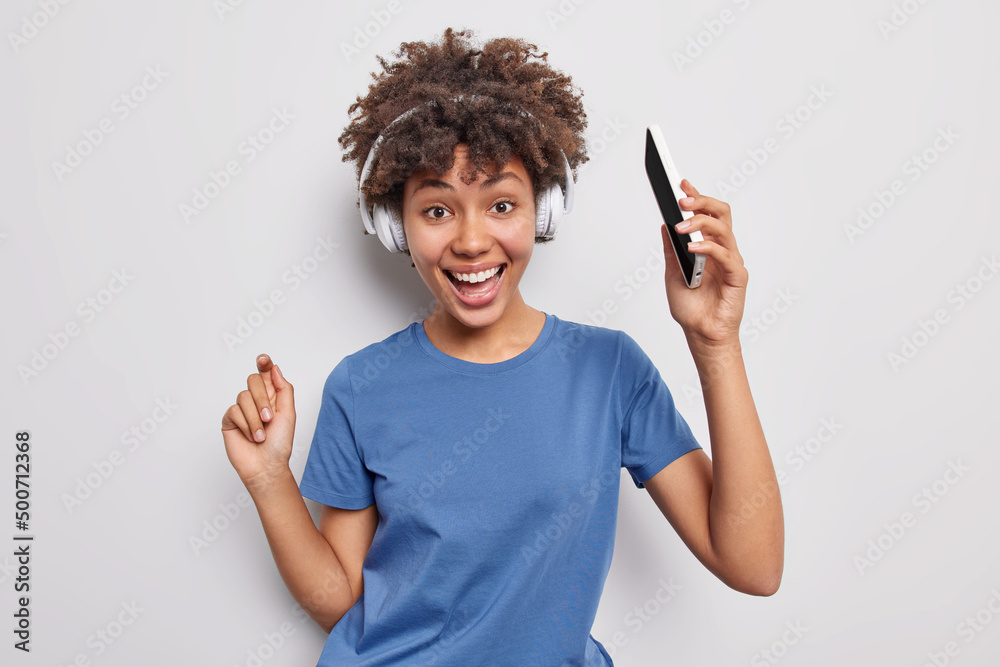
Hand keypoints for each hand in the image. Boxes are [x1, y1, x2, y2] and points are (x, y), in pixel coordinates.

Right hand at [221, 354, 295, 490]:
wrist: (266, 466)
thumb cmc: (279, 443)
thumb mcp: (289, 414)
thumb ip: (284, 389)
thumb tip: (275, 369)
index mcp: (272, 396)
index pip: (265, 374)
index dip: (264, 364)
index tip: (263, 359)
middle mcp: (256, 400)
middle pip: (253, 380)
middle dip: (263, 398)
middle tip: (269, 418)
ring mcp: (242, 410)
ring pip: (243, 396)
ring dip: (255, 417)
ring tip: (261, 434)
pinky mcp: (230, 420)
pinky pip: (234, 411)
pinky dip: (246, 425)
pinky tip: (251, 436)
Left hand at [661, 180, 747, 347]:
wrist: (701, 336)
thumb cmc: (691, 309)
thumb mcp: (672, 275)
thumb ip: (671, 251)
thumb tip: (664, 225)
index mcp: (708, 248)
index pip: (706, 215)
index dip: (697, 197)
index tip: (681, 183)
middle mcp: (722, 251)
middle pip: (721, 214)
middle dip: (702, 202)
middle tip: (682, 200)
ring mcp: (731, 262)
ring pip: (723, 229)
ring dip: (701, 223)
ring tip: (681, 225)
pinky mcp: (737, 277)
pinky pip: (726, 255)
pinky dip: (708, 248)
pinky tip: (692, 248)